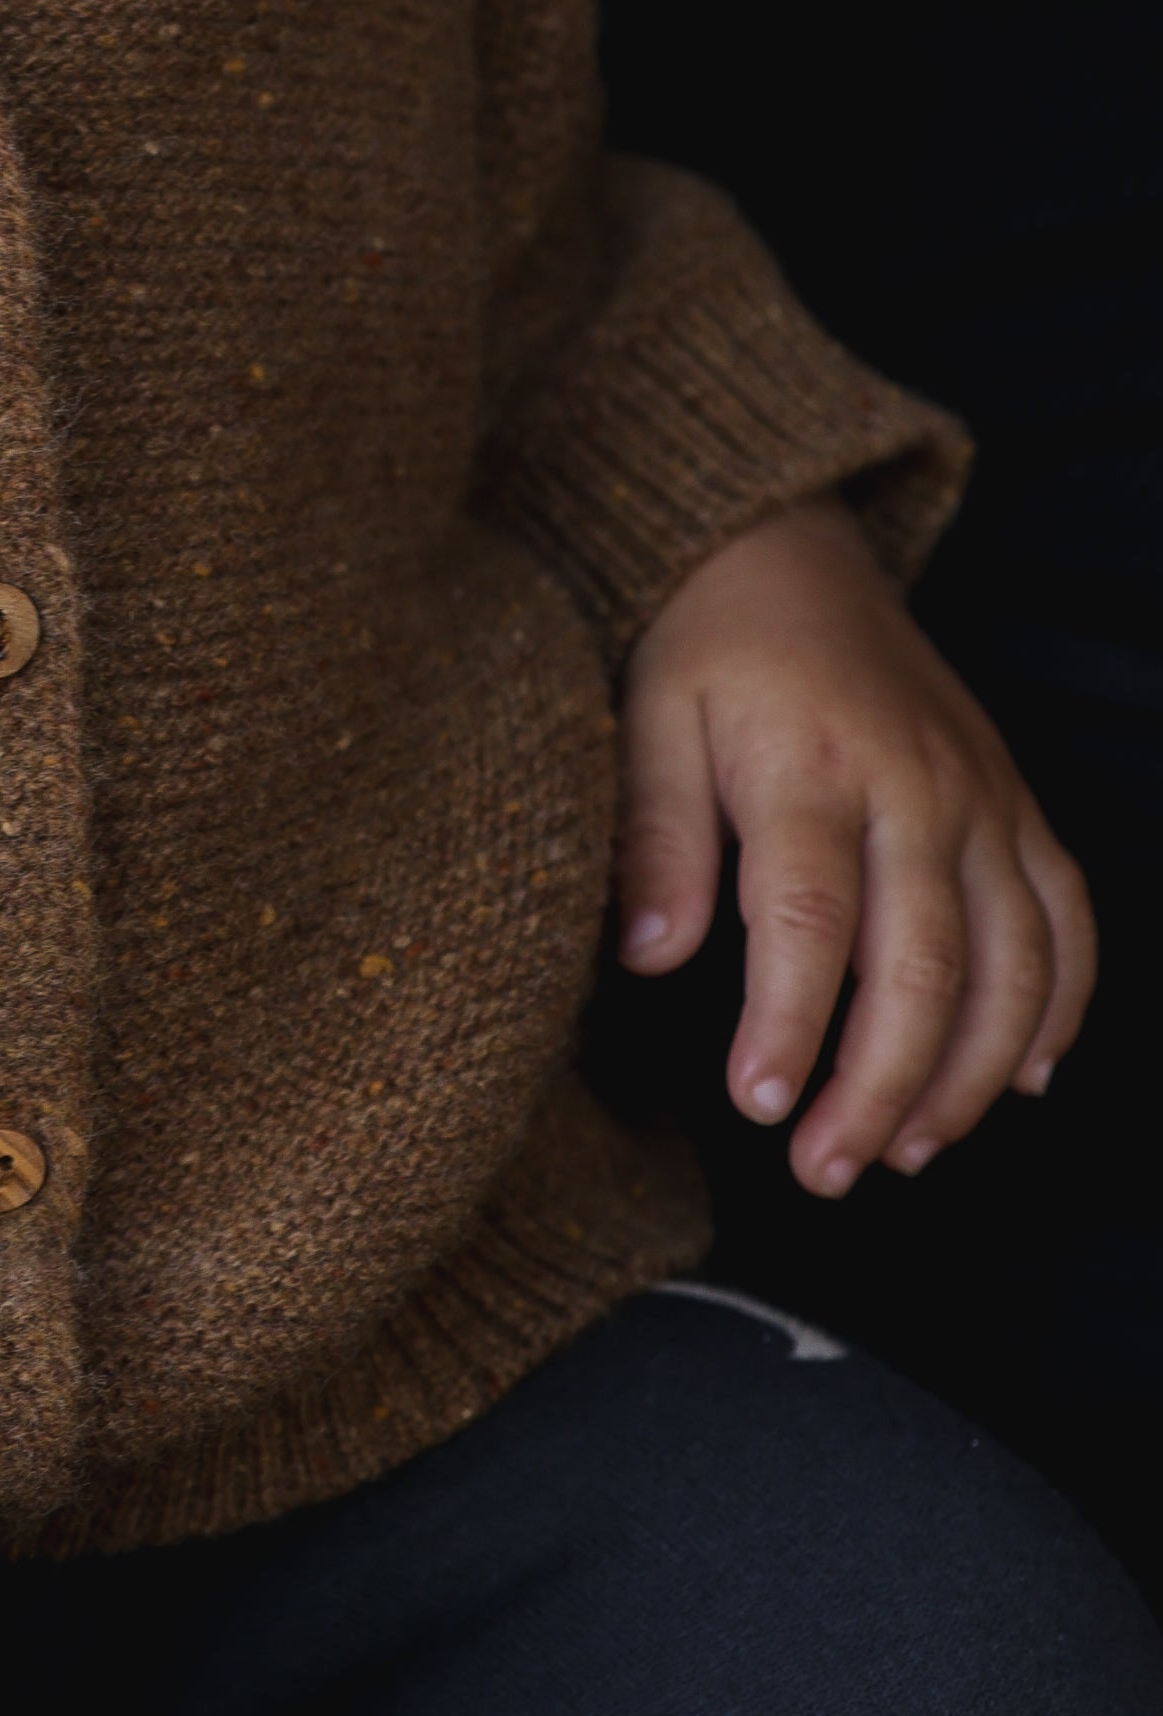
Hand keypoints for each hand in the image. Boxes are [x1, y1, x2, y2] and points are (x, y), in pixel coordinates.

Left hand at [617, 498, 1092, 1195]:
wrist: (786, 547)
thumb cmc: (704, 645)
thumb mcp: (646, 719)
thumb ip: (653, 838)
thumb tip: (649, 957)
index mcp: (812, 766)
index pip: (810, 924)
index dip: (789, 1027)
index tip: (758, 1106)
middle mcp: (917, 787)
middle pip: (921, 965)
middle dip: (880, 1086)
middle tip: (825, 1167)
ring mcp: (983, 798)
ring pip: (1012, 962)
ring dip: (970, 1073)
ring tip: (908, 1149)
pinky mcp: (1017, 803)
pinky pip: (1069, 918)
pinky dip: (1060, 1005)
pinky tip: (1021, 1077)